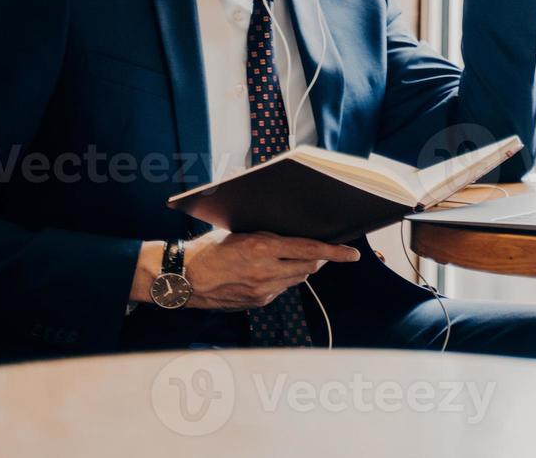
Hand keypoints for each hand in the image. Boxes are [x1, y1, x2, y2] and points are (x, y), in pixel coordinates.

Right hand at [182, 230, 359, 310]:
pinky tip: (271, 272)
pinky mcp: (257, 302)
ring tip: (291, 258)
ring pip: (296, 279)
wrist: (184, 279)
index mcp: (263, 247)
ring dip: (300, 269)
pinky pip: (281, 289)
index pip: (310, 250)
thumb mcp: (240, 232)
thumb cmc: (208, 249)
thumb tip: (291, 233)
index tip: (351, 254)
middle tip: (323, 252)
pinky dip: (283, 279)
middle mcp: (266, 271)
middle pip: (308, 267)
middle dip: (319, 259)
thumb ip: (267, 235)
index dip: (335, 252)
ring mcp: (263, 290)